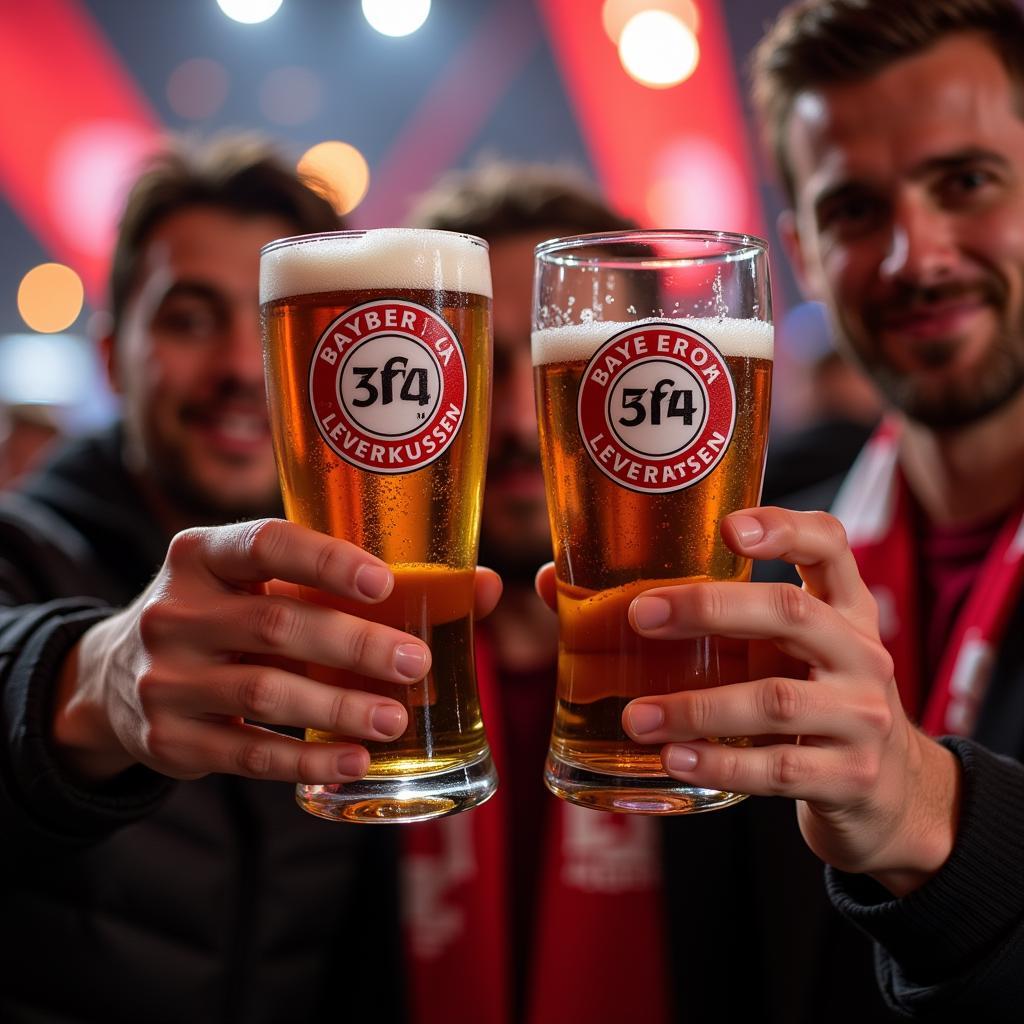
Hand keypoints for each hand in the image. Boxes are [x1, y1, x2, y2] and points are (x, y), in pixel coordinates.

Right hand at [53, 519, 501, 785]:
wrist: (117, 676)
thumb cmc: (226, 615)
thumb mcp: (260, 584)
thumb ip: (351, 583)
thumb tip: (482, 586)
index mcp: (203, 554)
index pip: (267, 543)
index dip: (328, 561)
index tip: (385, 582)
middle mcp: (176, 610)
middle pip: (278, 624)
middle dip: (356, 645)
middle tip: (417, 664)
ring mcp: (166, 678)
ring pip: (267, 692)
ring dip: (340, 707)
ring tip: (396, 719)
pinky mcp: (170, 740)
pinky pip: (248, 754)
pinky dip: (307, 760)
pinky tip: (354, 762)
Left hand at [536, 508, 959, 895]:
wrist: (885, 795)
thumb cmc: (805, 703)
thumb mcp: (775, 655)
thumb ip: (696, 622)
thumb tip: (555, 583)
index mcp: (842, 608)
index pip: (830, 543)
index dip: (783, 527)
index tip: (726, 526)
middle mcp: (859, 652)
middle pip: (789, 612)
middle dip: (708, 608)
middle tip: (639, 615)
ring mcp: (862, 716)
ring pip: (773, 700)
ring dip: (695, 707)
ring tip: (634, 716)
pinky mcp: (852, 777)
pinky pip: (779, 769)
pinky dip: (720, 764)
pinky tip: (673, 759)